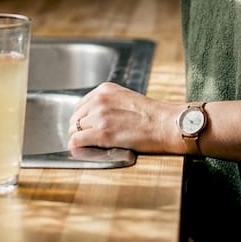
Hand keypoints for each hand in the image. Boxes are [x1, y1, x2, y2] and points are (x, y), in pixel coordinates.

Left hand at [67, 82, 185, 153]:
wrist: (166, 124)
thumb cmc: (153, 115)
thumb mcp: (126, 98)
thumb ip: (108, 104)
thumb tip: (94, 118)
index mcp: (104, 90)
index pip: (80, 106)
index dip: (83, 120)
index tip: (88, 128)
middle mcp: (99, 100)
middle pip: (75, 118)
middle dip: (81, 130)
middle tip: (91, 140)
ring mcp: (99, 116)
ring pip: (74, 130)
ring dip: (82, 139)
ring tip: (94, 146)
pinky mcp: (102, 133)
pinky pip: (76, 141)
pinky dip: (77, 148)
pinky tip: (84, 151)